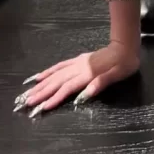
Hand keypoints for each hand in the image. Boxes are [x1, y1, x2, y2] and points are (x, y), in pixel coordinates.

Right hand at [14, 41, 139, 115]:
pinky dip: (49, 71)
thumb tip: (84, 95)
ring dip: (42, 83)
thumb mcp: (117, 75)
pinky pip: (60, 65)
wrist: (126, 45)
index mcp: (88, 73)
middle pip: (58, 81)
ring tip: (29, 91)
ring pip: (56, 74)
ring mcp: (78, 62)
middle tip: (27, 102)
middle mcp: (80, 68)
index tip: (43, 107)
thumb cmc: (124, 63)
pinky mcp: (79, 59)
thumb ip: (101, 83)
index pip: (68, 88)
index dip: (55, 97)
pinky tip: (41, 75)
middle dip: (42, 92)